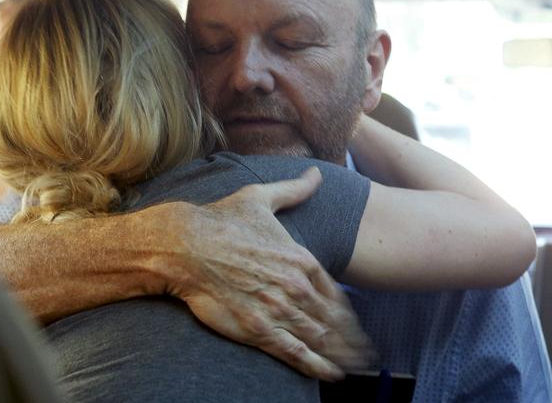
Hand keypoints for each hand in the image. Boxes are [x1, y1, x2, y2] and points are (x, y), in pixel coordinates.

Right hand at [165, 168, 375, 380]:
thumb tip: (316, 174)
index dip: (349, 314)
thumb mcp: (261, 197)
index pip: (335, 293)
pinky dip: (317, 367)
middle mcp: (295, 286)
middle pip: (333, 320)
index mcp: (300, 259)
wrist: (186, 245)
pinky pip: (295, 353)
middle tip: (365, 355)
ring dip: (341, 356)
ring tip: (355, 369)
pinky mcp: (258, 329)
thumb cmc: (222, 220)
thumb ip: (294, 190)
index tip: (358, 326)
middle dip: (352, 340)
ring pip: (320, 338)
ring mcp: (278, 309)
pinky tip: (331, 376)